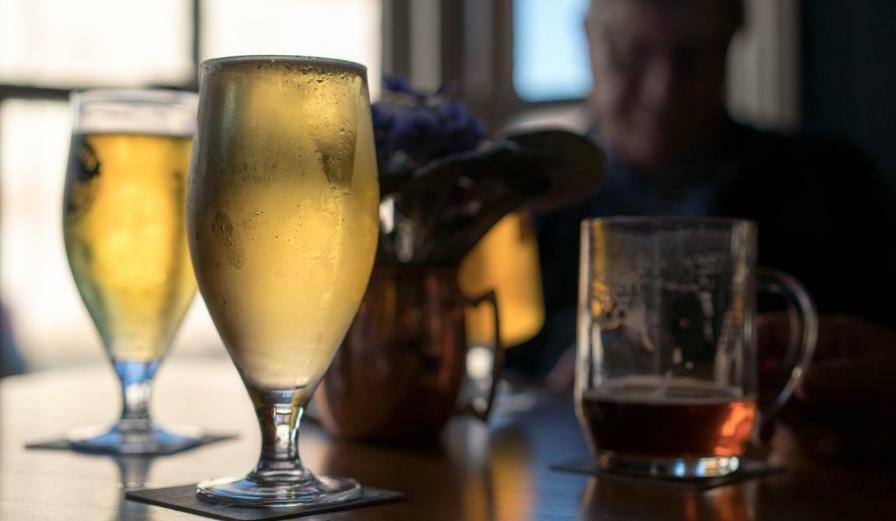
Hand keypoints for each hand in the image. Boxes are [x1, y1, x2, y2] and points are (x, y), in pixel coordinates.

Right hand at [758, 313, 895, 460]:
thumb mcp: (888, 375)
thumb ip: (845, 376)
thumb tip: (800, 383)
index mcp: (824, 336)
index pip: (769, 332)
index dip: (747, 350)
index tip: (744, 378)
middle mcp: (809, 362)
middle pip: (761, 375)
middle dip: (771, 400)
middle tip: (775, 422)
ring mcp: (810, 396)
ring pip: (773, 409)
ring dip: (797, 430)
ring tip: (834, 444)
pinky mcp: (814, 426)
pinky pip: (791, 435)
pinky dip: (806, 445)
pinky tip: (835, 449)